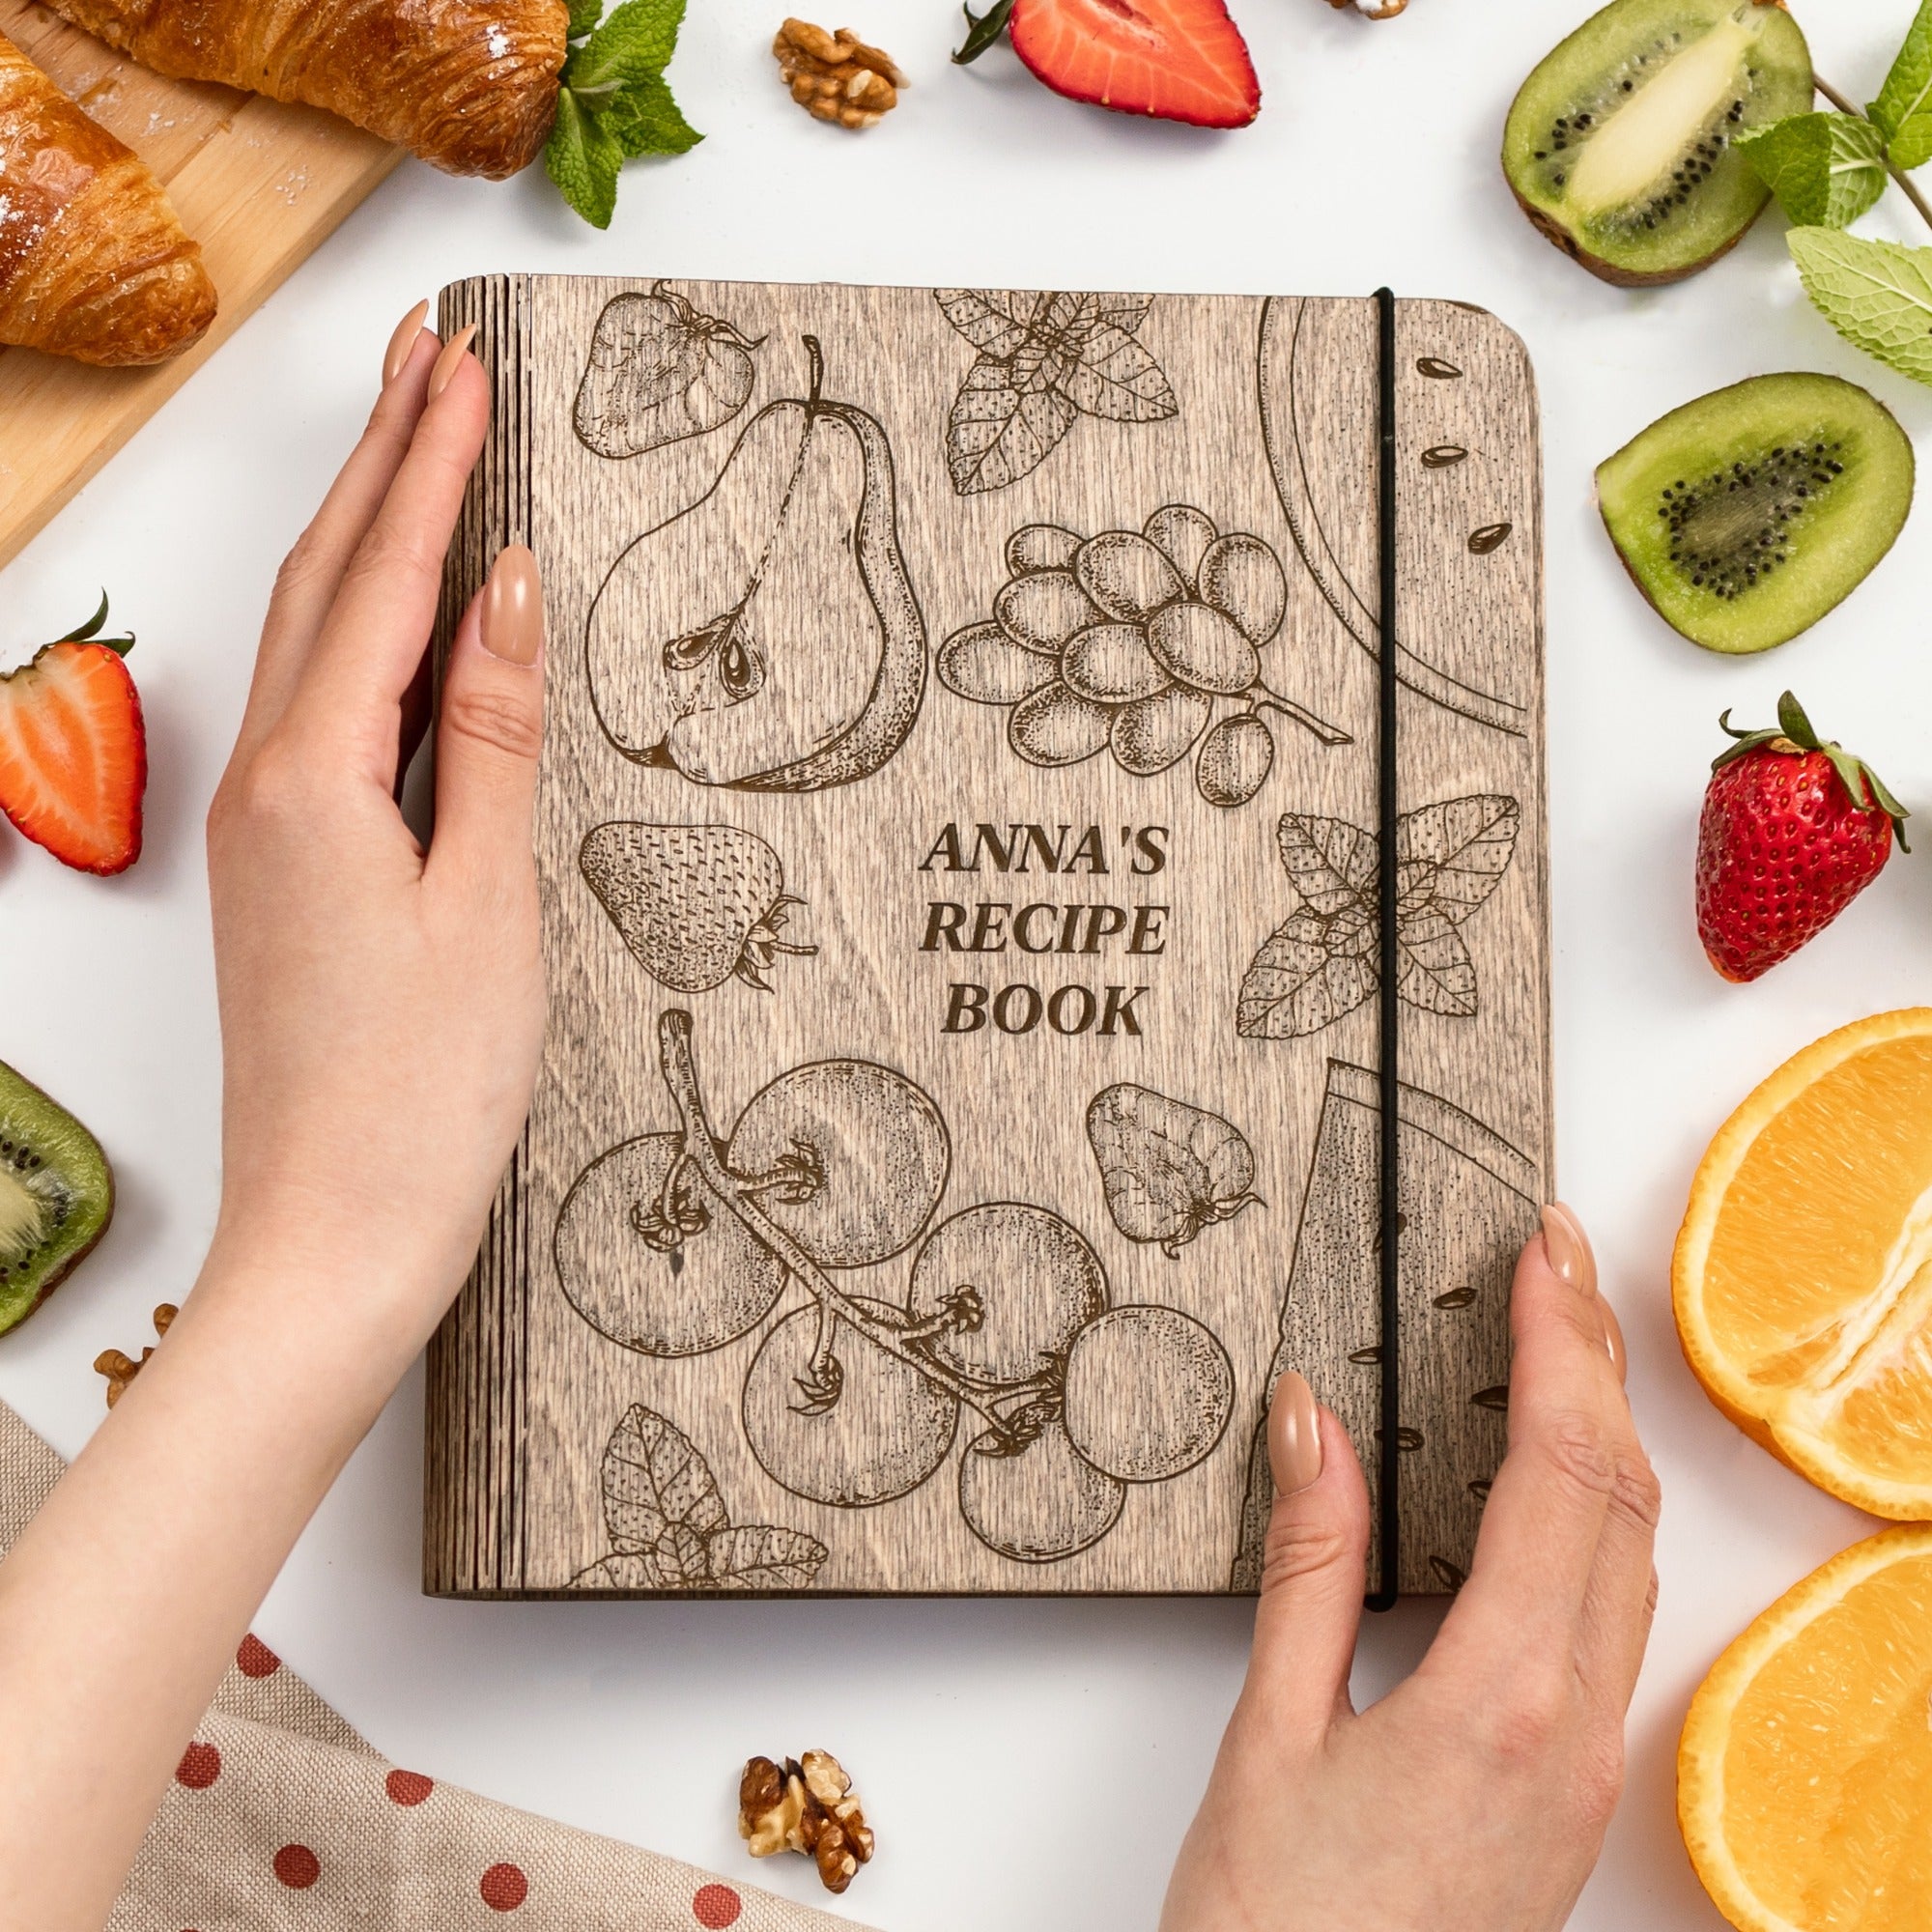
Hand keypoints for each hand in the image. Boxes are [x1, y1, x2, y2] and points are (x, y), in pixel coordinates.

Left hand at [0, 306, 548, 1931]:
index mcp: (319, 779)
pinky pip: (319, 710)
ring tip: (409, 450)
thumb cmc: (425, 1092)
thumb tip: (507, 592)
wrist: (336, 1234)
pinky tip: (399, 624)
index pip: (383, 581)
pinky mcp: (287, 873)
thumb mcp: (489, 902)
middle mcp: (270, 784)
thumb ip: (496, 735)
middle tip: (423, 360)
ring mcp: (266, 829)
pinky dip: (358, 632)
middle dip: (377, 463)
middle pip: (322, 583)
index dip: (430, 468)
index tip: (464, 367)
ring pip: (310, 640)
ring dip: (359, 535)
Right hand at [1161, 1205, 1653, 1931]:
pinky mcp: (1572, 1782)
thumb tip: (1313, 1420)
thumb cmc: (1279, 1927)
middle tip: (1555, 1260)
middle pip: (1619, 1497)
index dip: (1557, 1346)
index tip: (1539, 1256)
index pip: (1559, 1474)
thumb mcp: (1269, 1732)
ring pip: (1633, 1553)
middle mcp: (1572, 1728)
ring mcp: (1586, 1761)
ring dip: (1605, 1429)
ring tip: (1562, 1338)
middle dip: (1596, 1359)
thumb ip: (1308, 1561)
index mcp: (1499, 1700)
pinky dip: (1598, 1509)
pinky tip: (1557, 1481)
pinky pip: (1614, 1610)